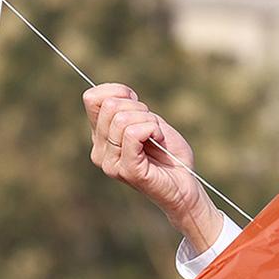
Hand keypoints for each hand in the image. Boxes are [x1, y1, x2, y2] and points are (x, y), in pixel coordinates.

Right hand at [83, 82, 222, 253]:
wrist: (187, 185)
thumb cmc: (171, 154)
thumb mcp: (150, 122)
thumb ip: (129, 107)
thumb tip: (119, 94)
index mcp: (100, 137)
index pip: (92, 99)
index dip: (118, 92)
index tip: (140, 107)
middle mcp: (99, 151)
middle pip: (110, 106)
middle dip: (140, 109)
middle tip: (154, 128)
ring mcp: (111, 163)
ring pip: (122, 119)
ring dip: (149, 122)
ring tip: (158, 138)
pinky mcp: (127, 170)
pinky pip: (133, 134)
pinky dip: (152, 130)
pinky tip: (160, 141)